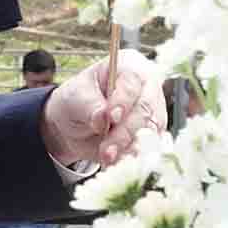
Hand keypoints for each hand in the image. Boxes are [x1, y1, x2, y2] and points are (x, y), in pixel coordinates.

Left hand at [41, 49, 166, 167]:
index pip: (133, 82)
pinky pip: (149, 148)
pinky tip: (117, 162)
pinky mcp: (153, 136)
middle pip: (146, 110)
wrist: (73, 125)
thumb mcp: (75, 97)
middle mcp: (148, 87)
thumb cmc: (76, 100)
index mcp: (130, 66)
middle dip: (125, 132)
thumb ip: (90, 105)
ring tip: (107, 158)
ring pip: (150, 132)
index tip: (110, 117)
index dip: (123, 100)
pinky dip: (132, 157)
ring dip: (129, 148)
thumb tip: (102, 118)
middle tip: (106, 150)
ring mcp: (154, 113)